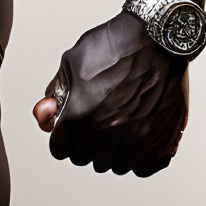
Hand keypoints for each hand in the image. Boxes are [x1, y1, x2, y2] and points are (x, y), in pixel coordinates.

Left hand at [32, 10, 187, 176]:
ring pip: (115, 165)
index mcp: (79, 115)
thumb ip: (55, 95)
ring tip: (120, 122)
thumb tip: (44, 117)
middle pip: (85, 159)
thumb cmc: (115, 46)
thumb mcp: (72, 62)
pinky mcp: (161, 145)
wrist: (158, 38)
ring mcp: (136, 143)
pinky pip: (143, 167)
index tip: (73, 125)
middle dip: (86, 142)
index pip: (59, 150)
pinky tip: (139, 132)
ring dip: (113, 150)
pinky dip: (140, 155)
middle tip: (98, 119)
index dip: (64, 135)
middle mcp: (106, 134)